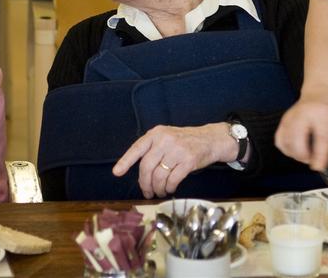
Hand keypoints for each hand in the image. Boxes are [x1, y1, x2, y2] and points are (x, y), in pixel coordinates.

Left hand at [112, 123, 235, 198]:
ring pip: (159, 176)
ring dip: (157, 188)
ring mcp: (177, 150)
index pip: (137, 148)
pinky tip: (169, 189)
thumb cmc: (184, 142)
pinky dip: (169, 187)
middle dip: (144, 183)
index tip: (117, 172)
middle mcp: (165, 140)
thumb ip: (152, 149)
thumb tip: (140, 173)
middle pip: (146, 167)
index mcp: (156, 134)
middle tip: (147, 192)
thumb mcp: (166, 137)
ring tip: (159, 192)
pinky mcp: (189, 161)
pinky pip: (173, 179)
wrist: (210, 139)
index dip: (125, 161)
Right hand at [274, 92, 327, 170]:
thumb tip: (318, 166)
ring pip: (286, 144)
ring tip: (307, 152)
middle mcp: (302, 114)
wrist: (322, 91)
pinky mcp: (283, 121)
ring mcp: (290, 117)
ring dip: (296, 154)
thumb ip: (327, 147)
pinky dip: (286, 149)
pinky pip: (279, 140)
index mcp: (322, 114)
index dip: (320, 157)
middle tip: (314, 158)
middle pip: (297, 143)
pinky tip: (296, 148)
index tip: (320, 167)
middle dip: (305, 157)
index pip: (320, 139)